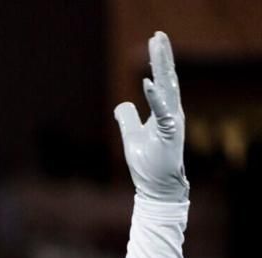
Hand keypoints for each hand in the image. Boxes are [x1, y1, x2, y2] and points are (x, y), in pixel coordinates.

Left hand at [114, 31, 188, 201]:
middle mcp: (171, 113)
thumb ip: (128, 119)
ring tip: (157, 46)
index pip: (162, 80)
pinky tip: (148, 82)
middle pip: (167, 78)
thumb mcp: (132, 136)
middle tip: (158, 35)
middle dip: (162, 56)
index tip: (155, 40)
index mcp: (164, 111)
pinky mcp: (168, 133)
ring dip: (161, 67)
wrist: (157, 187)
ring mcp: (172, 122)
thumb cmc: (148, 164)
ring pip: (168, 88)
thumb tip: (121, 105)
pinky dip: (155, 97)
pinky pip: (162, 111)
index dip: (158, 61)